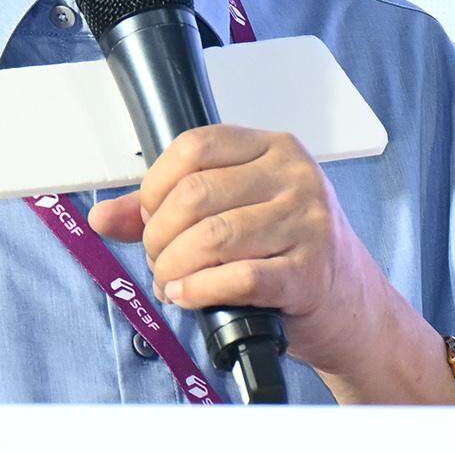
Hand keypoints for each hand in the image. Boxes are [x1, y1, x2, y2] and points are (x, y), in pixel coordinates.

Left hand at [84, 125, 454, 403]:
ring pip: (212, 237)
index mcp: (273, 149)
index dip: (156, 186)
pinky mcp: (309, 272)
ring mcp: (307, 223)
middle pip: (196, 195)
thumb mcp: (237, 213)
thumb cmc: (289, 253)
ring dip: (174, 268)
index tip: (150, 217)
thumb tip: (105, 217)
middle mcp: (295, 178)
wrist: (349, 306)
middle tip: (159, 260)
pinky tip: (191, 296)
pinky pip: (238, 277)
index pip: (195, 146)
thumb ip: (169, 209)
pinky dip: (199, 291)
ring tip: (172, 283)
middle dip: (159, 236)